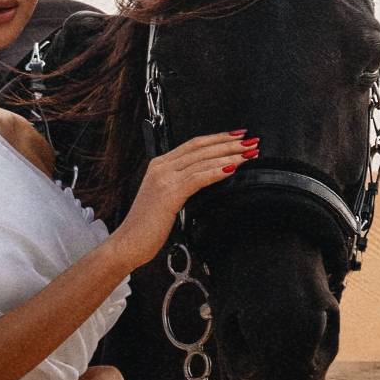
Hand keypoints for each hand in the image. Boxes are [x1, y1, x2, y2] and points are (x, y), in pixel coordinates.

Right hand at [108, 131, 259, 266]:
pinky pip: (198, 178)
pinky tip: (232, 170)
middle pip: (201, 148)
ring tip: (249, 154)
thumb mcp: (164, 198)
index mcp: (160, 165)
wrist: (128, 242)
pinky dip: (217, 172)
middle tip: (251, 141)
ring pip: (203, 161)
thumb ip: (180, 185)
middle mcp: (161, 167)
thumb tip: (205, 179)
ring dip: (229, 156)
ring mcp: (164, 179)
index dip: (217, 138)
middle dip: (229, 143)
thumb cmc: (147, 225)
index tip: (237, 136)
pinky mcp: (169, 194)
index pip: (193, 144)